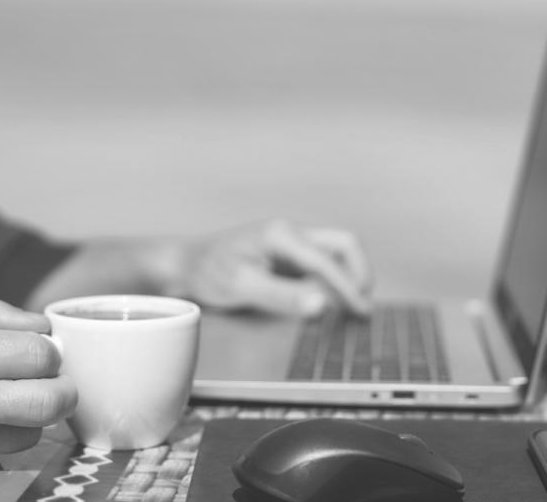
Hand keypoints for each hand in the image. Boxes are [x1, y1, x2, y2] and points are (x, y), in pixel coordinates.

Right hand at [0, 296, 74, 497]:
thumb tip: (41, 322)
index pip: (38, 354)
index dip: (51, 352)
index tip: (44, 352)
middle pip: (49, 401)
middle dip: (63, 389)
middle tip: (53, 382)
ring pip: (32, 433)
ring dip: (31, 417)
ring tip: (6, 402)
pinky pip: (0, 457)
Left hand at [175, 219, 372, 315]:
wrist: (184, 266)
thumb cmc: (207, 272)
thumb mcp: (242, 286)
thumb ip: (282, 296)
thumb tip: (321, 304)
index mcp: (282, 234)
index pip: (328, 261)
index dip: (349, 288)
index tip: (361, 313)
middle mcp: (292, 233)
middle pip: (344, 245)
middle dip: (359, 273)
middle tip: (362, 308)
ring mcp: (292, 244)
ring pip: (337, 255)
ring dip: (348, 279)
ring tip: (351, 312)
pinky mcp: (289, 257)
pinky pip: (322, 266)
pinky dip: (333, 284)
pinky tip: (329, 306)